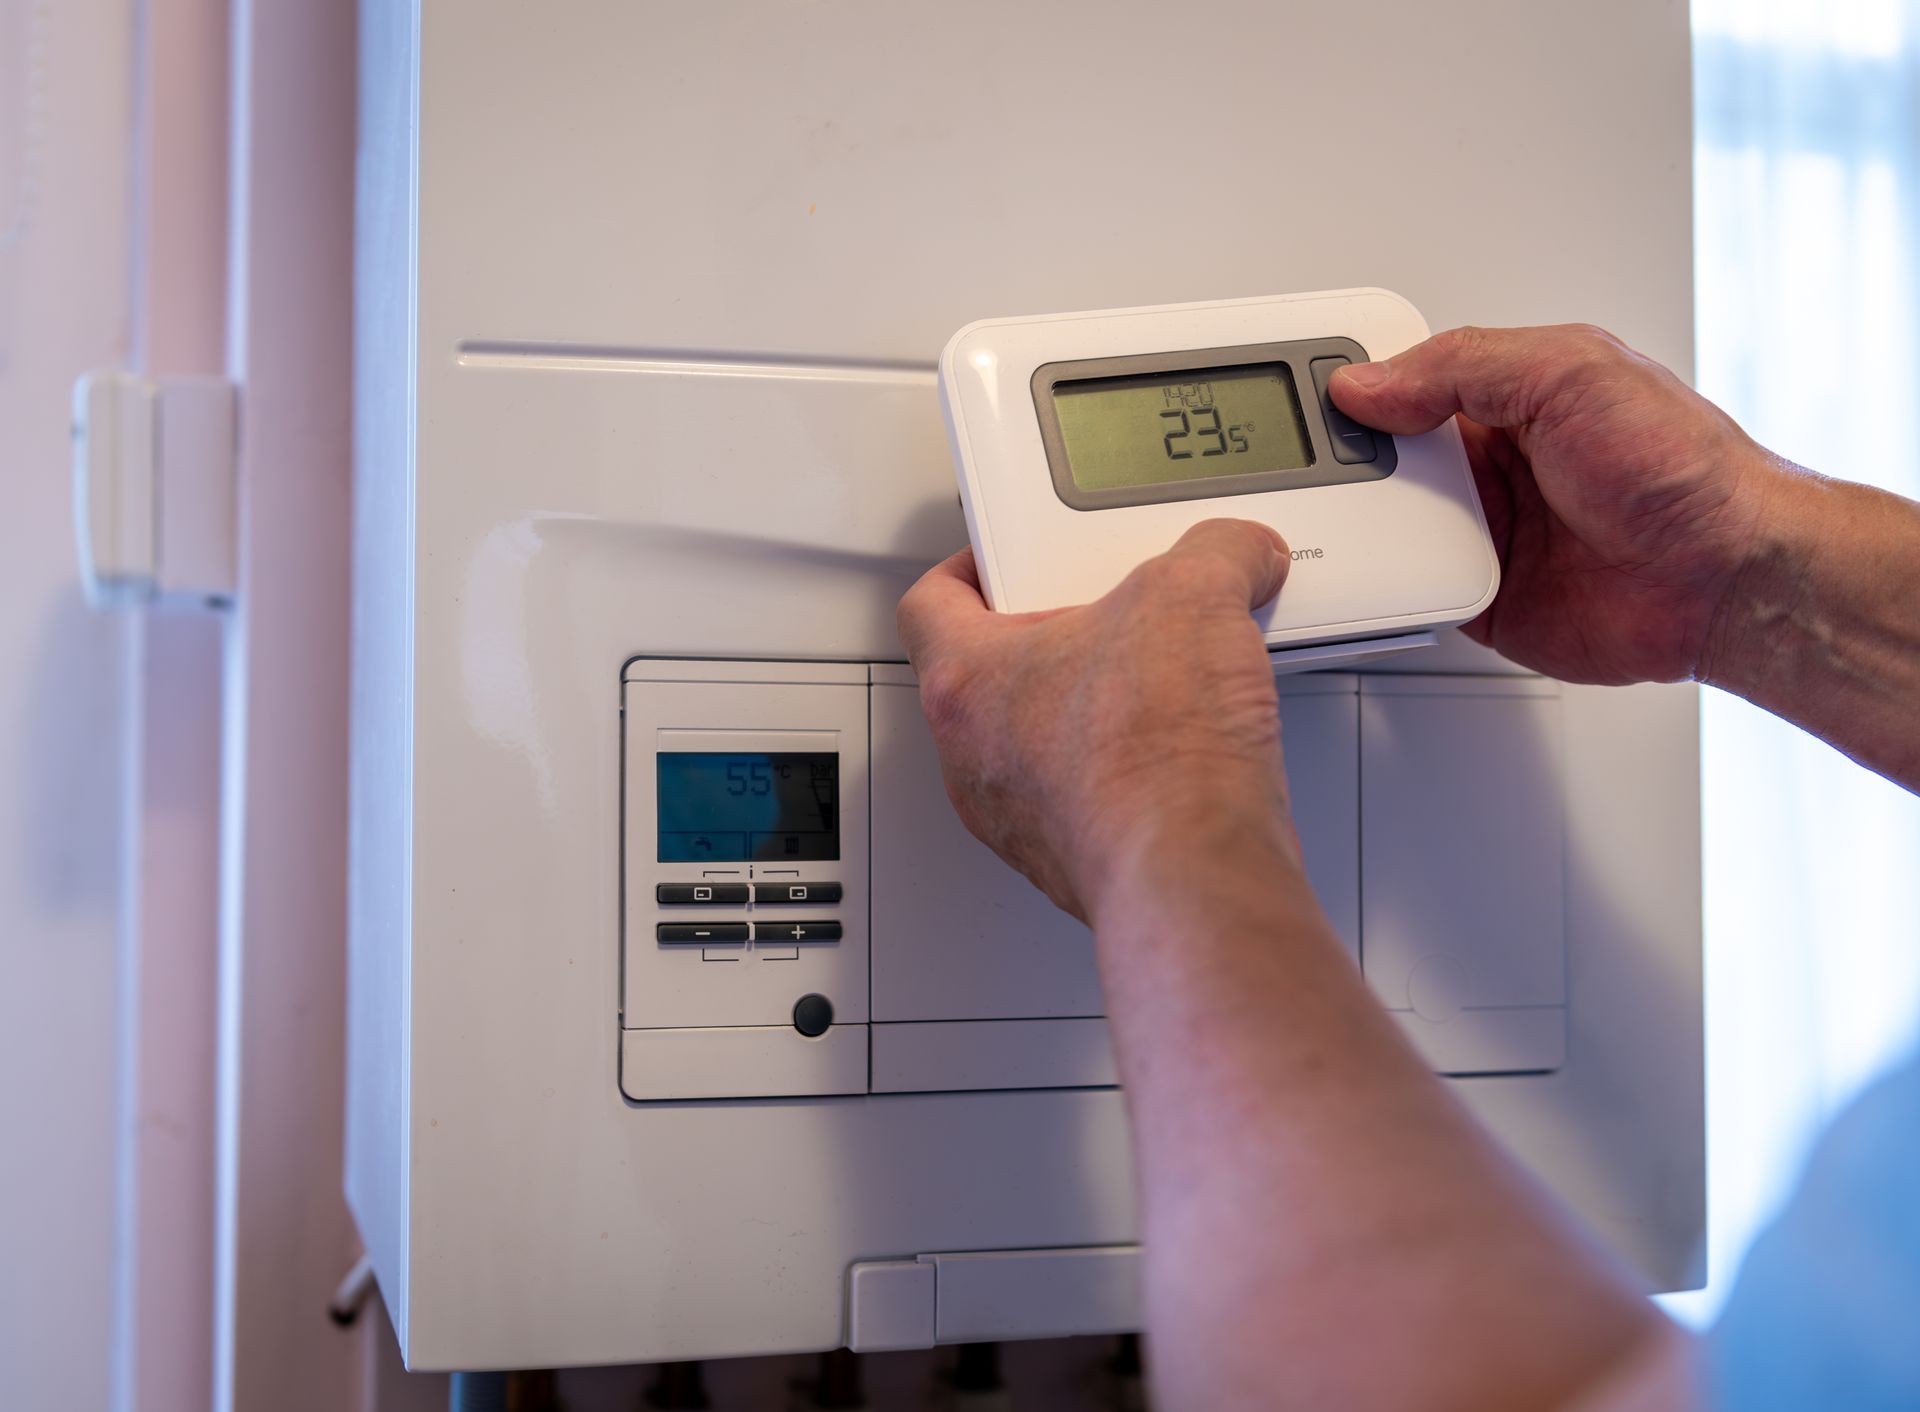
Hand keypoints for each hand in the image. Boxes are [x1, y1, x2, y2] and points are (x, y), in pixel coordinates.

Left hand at [896, 520, 1294, 921]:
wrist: (1193, 875)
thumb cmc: (1152, 760)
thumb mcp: (1193, 596)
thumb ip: (1215, 554)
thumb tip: (1237, 553)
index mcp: (966, 682)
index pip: (931, 604)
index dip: (971, 568)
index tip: (1009, 557)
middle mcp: (977, 760)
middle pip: (995, 677)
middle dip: (1058, 642)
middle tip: (1111, 617)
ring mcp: (1021, 821)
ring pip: (1041, 747)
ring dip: (1094, 716)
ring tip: (1163, 687)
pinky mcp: (1077, 861)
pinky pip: (1091, 802)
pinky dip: (1132, 775)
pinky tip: (1188, 753)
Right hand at [1331, 324, 1789, 684]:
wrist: (1726, 580)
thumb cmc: (1684, 470)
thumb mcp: (1572, 373)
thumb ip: (1466, 365)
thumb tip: (1373, 380)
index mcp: (1506, 394)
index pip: (1402, 377)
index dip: (1353, 381)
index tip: (1305, 387)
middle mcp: (1489, 461)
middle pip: (1379, 454)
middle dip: (1342, 458)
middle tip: (1307, 462)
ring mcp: (1481, 530)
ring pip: (1383, 523)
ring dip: (1359, 522)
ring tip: (1327, 516)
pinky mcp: (1477, 596)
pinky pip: (1406, 587)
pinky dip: (1382, 583)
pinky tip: (1368, 571)